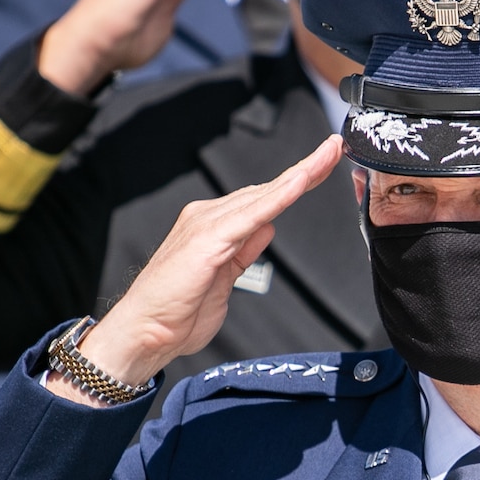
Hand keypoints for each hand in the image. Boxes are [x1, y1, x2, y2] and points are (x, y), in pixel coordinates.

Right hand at [46, 136, 343, 404]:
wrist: (144, 332)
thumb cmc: (177, 312)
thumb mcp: (224, 278)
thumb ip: (244, 251)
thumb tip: (266, 228)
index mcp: (212, 227)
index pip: (261, 200)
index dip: (293, 182)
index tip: (322, 165)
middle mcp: (208, 218)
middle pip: (266, 189)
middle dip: (304, 168)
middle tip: (335, 147)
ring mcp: (207, 225)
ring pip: (262, 195)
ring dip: (299, 173)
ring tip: (328, 154)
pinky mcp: (208, 240)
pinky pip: (252, 214)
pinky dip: (279, 196)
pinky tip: (300, 181)